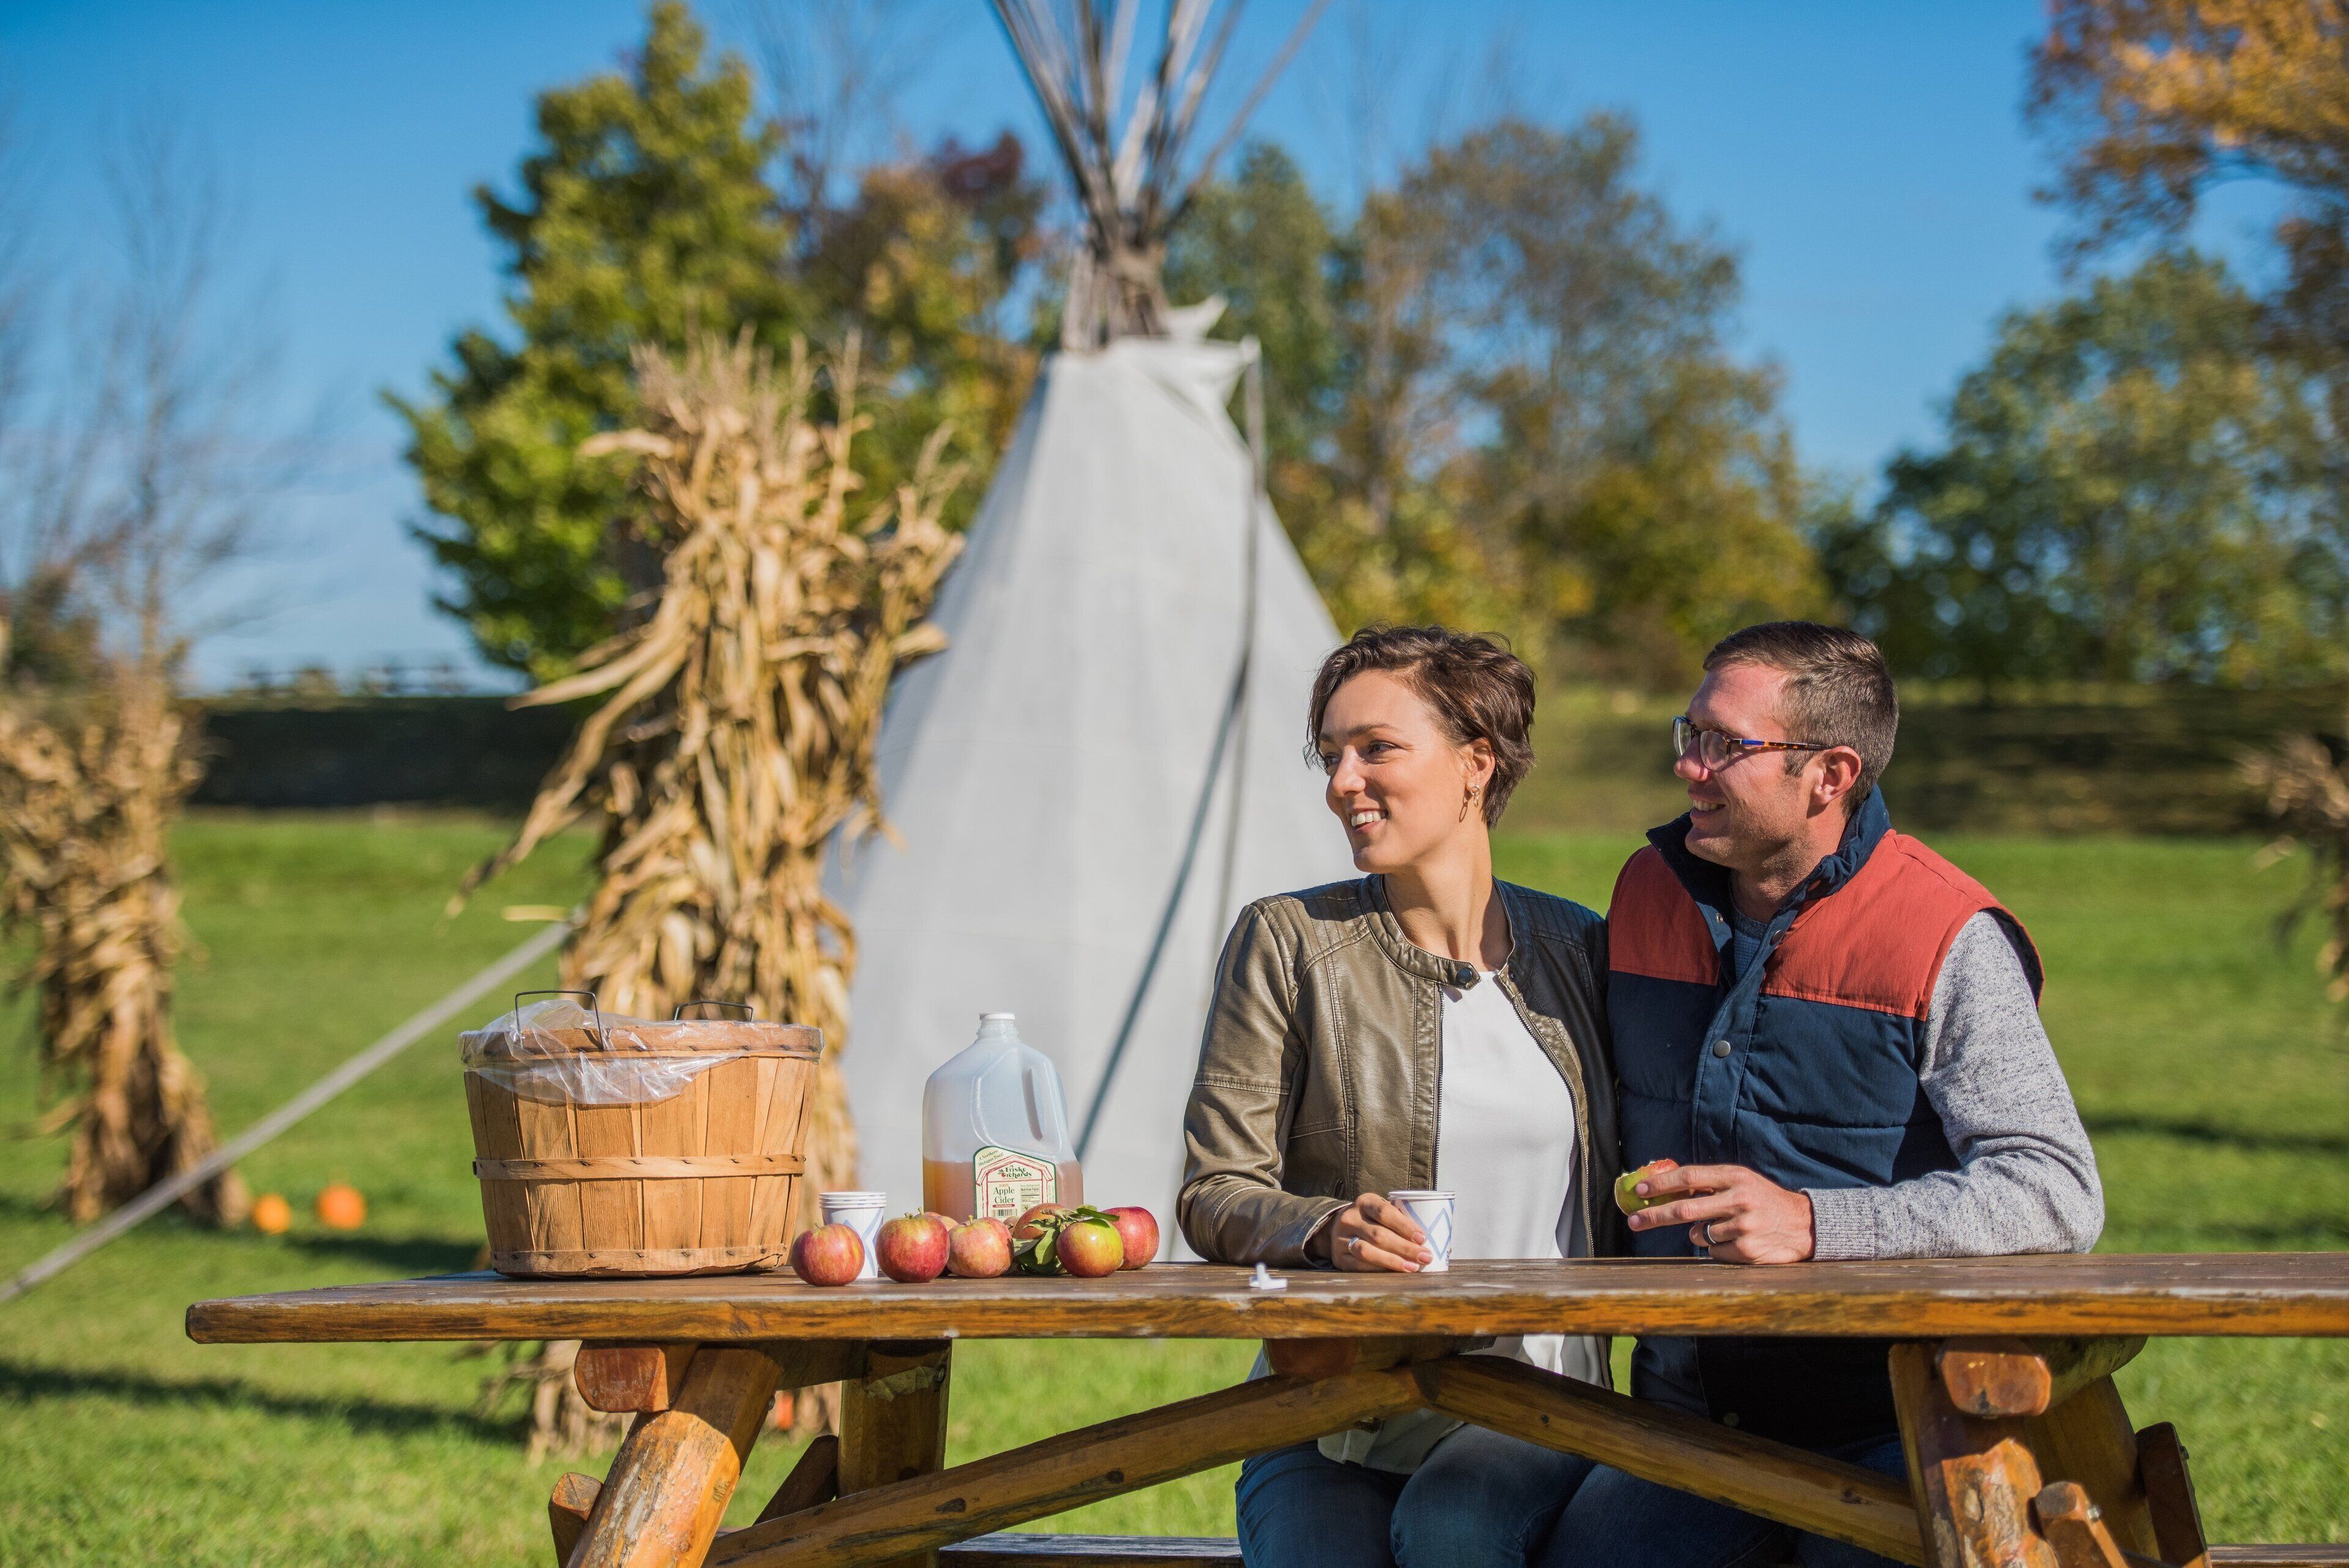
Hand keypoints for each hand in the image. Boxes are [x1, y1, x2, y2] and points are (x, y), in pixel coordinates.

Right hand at [1318, 1192, 1432, 1271]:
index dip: (1404, 1225)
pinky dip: (1379, 1269)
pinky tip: (1395, 1272)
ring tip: (1413, 1267)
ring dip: (1393, 1261)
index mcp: (1364, 1201)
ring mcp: (1341, 1238)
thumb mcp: (1382, 1211)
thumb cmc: (1373, 1220)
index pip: (1384, 1211)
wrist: (1338, 1228)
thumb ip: (1403, 1220)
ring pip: (1367, 1251)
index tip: (1422, 1238)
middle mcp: (1350, 1218)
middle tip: (1425, 1256)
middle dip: (1405, 1247)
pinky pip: (1359, 1266)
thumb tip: (1442, 1242)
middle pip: (1378, 1235)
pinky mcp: (1339, 1258)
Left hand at [1624, 1163, 1814, 1263]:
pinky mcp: (1748, 1250)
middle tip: (1633, 1222)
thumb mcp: (1741, 1182)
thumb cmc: (1762, 1200)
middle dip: (1654, 1216)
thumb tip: (1664, 1187)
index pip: (1690, 1177)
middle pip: (1685, 1208)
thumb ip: (1709, 1183)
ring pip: (1699, 1234)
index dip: (1662, 1184)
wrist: (1804, 1224)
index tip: (1640, 1190)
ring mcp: (1744, 1226)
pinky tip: (1737, 1241)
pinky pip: (1713, 1252)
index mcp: (1735, 1177)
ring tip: (1725, 1228)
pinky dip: (1717, 1249)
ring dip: (1700, 1234)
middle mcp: (1739, 1199)